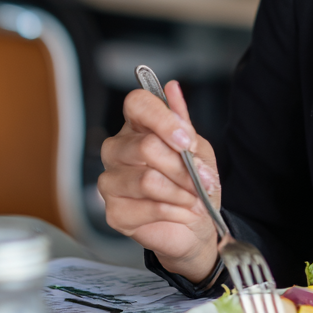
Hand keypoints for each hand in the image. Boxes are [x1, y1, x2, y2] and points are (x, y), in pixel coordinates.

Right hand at [98, 80, 219, 282]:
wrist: (197, 223)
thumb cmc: (194, 181)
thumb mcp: (197, 148)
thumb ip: (183, 123)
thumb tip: (172, 88)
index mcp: (137, 126)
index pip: (137, 103)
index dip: (162, 119)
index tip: (186, 140)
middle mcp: (117, 149)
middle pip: (146, 147)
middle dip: (182, 167)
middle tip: (201, 179)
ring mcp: (111, 181)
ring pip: (147, 180)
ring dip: (182, 192)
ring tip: (195, 198)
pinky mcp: (114, 212)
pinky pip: (148, 207)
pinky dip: (175, 210)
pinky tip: (183, 211)